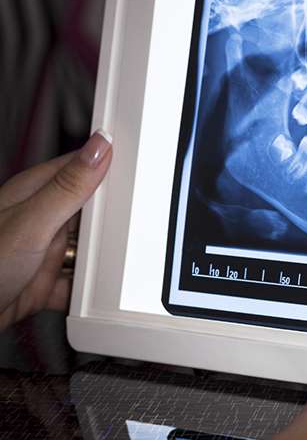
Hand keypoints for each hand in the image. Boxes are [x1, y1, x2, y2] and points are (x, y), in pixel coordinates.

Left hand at [0, 130, 111, 331]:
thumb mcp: (32, 222)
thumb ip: (69, 186)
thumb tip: (99, 146)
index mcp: (34, 193)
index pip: (82, 169)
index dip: (111, 168)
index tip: (141, 170)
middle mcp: (39, 220)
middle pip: (91, 213)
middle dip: (111, 222)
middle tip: (131, 227)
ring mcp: (41, 252)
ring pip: (88, 250)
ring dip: (100, 260)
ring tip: (110, 262)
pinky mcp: (43, 283)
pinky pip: (79, 284)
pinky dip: (89, 291)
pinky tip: (92, 293)